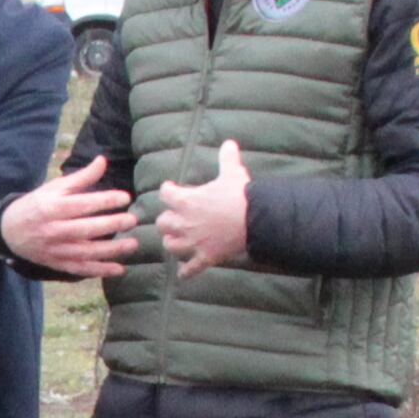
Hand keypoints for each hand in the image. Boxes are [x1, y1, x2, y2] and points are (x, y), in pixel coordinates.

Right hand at [0, 155, 136, 278]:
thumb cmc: (36, 205)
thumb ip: (80, 177)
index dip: (105, 200)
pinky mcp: (58, 264)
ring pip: (86, 253)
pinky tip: (119, 269)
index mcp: (52, 207)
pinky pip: (81, 269)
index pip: (81, 204)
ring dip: (111, 251)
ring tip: (133, 244)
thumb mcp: (54, 188)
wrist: (10, 232)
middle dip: (111, 225)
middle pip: (86, 229)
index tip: (125, 197)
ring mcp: (56, 250)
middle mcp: (54, 230)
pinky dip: (100, 271)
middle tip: (133, 220)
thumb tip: (103, 161)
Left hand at [160, 139, 255, 271]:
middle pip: (163, 223)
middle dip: (168, 220)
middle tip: (175, 217)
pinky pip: (190, 269)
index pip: (165, 194)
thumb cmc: (240, 195)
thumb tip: (229, 143)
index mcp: (186, 201)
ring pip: (170, 246)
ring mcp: (194, 242)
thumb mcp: (233, 173)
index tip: (170, 188)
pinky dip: (186, 272)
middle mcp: (184, 223)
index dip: (167, 190)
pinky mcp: (205, 257)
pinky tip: (183, 274)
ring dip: (172, 243)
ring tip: (177, 240)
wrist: (255, 220)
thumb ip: (227, 158)